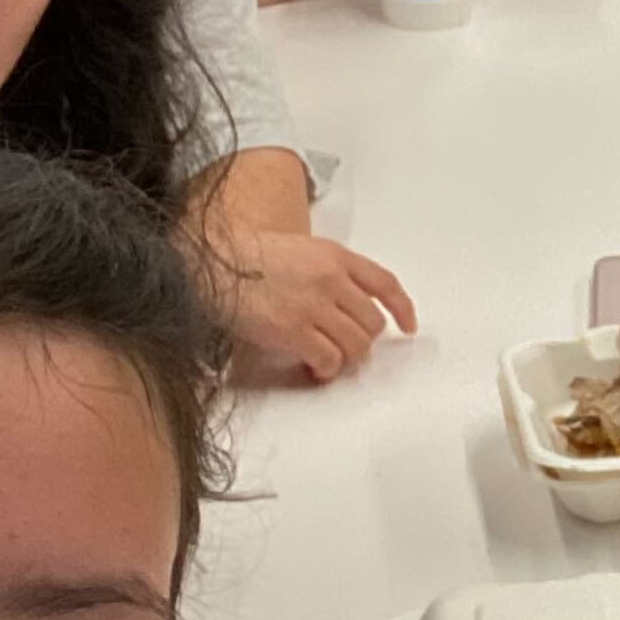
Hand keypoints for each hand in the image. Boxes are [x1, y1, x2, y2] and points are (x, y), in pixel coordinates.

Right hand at [220, 231, 418, 385]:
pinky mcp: (293, 330)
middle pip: (372, 323)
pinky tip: (312, 368)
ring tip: (326, 360)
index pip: (385, 283)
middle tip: (343, 348)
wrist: (211, 262)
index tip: (407, 326)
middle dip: (362, 340)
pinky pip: (328, 360)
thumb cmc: (246, 256)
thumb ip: (328, 271)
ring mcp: (313, 305)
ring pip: (356, 345)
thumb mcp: (299, 249)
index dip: (402, 308)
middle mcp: (330, 279)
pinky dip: (325, 370)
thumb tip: (348, 305)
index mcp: (334, 255)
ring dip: (345, 359)